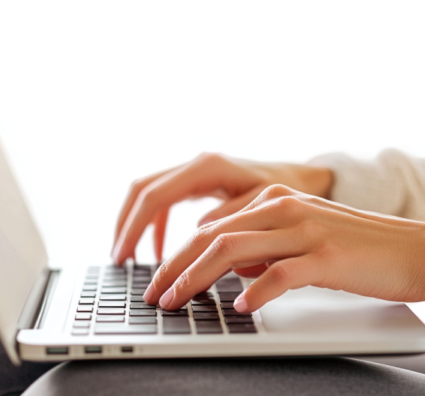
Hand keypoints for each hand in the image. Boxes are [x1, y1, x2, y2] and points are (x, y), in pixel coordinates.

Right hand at [112, 153, 332, 263]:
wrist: (306, 179)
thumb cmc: (291, 191)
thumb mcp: (265, 205)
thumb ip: (233, 217)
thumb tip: (201, 233)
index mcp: (208, 168)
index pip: (155, 197)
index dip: (135, 228)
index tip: (125, 257)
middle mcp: (197, 165)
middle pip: (143, 191)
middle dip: (126, 225)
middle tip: (118, 259)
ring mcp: (196, 172)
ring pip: (150, 194)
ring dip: (136, 225)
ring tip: (130, 258)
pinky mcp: (200, 184)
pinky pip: (167, 202)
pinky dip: (158, 226)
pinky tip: (161, 251)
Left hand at [143, 184, 424, 311]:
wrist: (424, 250)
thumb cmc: (365, 251)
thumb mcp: (308, 241)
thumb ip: (269, 249)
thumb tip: (234, 270)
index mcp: (277, 203)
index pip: (213, 228)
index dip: (178, 256)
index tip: (159, 281)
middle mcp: (286, 209)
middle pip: (212, 236)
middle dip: (174, 268)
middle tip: (155, 296)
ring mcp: (306, 230)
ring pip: (233, 250)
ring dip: (197, 278)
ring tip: (178, 302)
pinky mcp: (328, 256)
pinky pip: (280, 273)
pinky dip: (255, 290)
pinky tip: (241, 307)